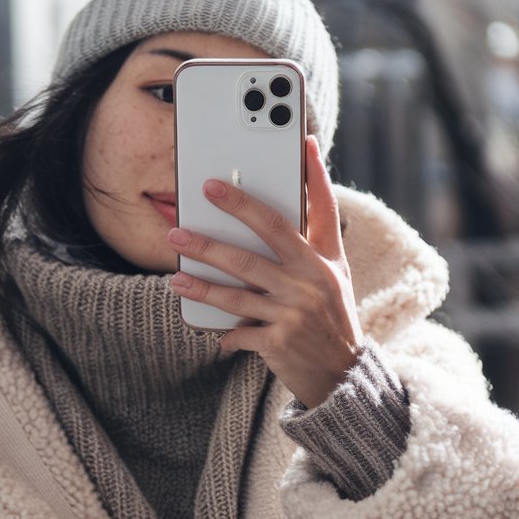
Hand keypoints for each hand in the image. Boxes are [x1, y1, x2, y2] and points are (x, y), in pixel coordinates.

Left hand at [167, 135, 362, 407]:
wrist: (342, 374)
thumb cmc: (331, 315)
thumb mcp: (334, 273)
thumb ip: (317, 232)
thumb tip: (307, 176)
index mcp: (324, 260)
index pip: (315, 208)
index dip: (308, 176)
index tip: (299, 144)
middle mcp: (311, 282)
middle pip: (257, 247)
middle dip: (217, 233)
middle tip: (182, 224)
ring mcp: (295, 313)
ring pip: (238, 293)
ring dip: (202, 285)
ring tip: (176, 277)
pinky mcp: (279, 343)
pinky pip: (239, 332)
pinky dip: (223, 332)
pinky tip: (207, 328)